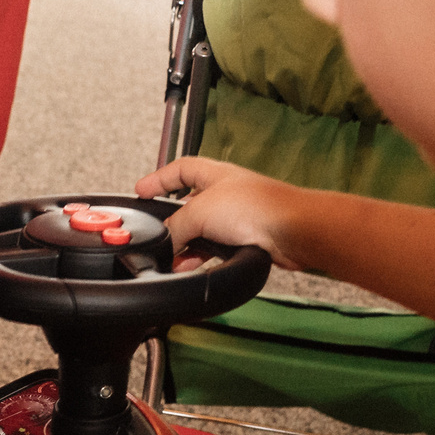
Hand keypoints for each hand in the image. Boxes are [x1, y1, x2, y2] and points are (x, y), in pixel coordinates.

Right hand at [135, 157, 312, 269]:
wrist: (293, 231)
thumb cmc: (259, 207)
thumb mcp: (200, 212)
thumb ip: (176, 227)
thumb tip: (165, 242)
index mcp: (214, 174)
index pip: (179, 169)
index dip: (159, 179)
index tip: (142, 191)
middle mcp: (226, 193)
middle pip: (188, 205)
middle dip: (172, 222)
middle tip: (158, 235)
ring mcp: (237, 216)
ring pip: (202, 231)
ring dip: (186, 245)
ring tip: (174, 259)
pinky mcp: (246, 238)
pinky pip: (215, 249)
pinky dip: (201, 258)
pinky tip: (193, 266)